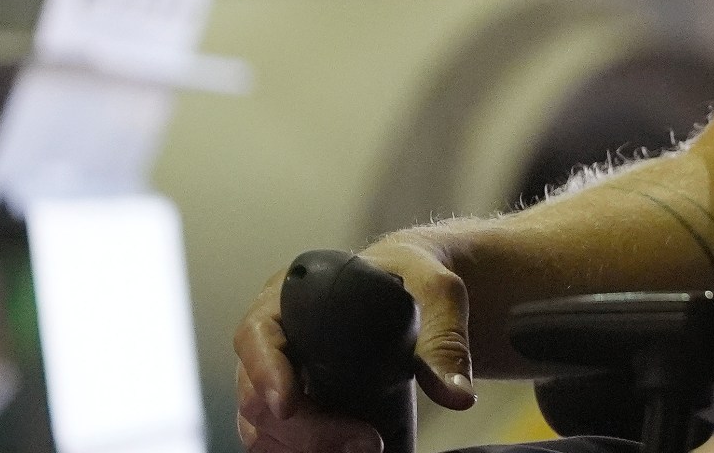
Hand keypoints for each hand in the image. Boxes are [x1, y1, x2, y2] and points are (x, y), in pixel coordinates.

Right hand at [233, 237, 478, 452]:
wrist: (415, 289)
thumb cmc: (416, 278)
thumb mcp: (437, 292)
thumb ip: (445, 338)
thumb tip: (457, 394)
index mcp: (290, 294)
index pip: (256, 334)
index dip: (264, 372)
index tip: (288, 406)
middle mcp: (273, 336)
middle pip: (259, 394)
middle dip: (307, 428)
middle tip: (365, 442)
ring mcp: (277, 373)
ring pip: (263, 426)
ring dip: (304, 447)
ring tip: (363, 448)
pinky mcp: (293, 401)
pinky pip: (277, 439)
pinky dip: (300, 451)